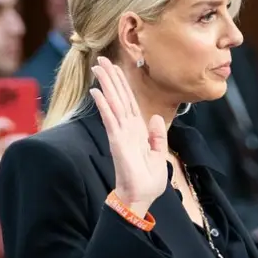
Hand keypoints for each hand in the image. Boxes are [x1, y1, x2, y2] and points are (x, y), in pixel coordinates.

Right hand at [89, 56, 167, 215]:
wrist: (141, 198)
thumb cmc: (148, 180)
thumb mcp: (160, 155)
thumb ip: (158, 136)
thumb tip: (156, 119)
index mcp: (137, 131)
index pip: (130, 102)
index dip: (123, 85)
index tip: (116, 68)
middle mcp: (127, 129)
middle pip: (119, 98)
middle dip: (111, 78)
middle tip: (101, 59)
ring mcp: (121, 134)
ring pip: (113, 104)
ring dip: (106, 85)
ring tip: (98, 68)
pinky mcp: (117, 142)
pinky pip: (110, 120)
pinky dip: (104, 106)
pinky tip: (97, 92)